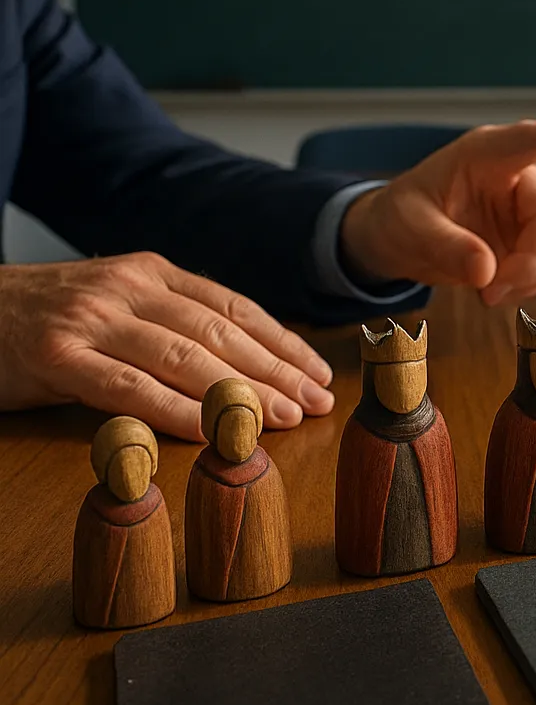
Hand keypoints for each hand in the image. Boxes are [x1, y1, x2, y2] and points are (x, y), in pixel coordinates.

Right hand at [0, 253, 333, 439]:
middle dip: (276, 371)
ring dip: (240, 392)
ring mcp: (91, 319)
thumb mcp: (117, 308)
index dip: (284, 344)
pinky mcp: (56, 355)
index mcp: (152, 273)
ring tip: (282, 419)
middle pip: (220, 333)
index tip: (319, 374)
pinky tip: (210, 432)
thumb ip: (172, 324)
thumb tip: (247, 363)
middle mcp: (128, 288)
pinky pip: (127, 388)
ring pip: (183, 356)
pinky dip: (174, 410)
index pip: (235, 309)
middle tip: (317, 403)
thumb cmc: (46, 320)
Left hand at [338, 119, 535, 305]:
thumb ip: (445, 245)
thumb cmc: (402, 217)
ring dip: (530, 277)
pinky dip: (530, 286)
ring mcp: (532, 210)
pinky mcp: (535, 240)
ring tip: (486, 291)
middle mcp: (520, 178)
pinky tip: (496, 288)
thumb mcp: (410, 227)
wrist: (403, 239)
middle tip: (491, 290)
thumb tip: (487, 272)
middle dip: (531, 260)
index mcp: (487, 154)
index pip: (535, 140)